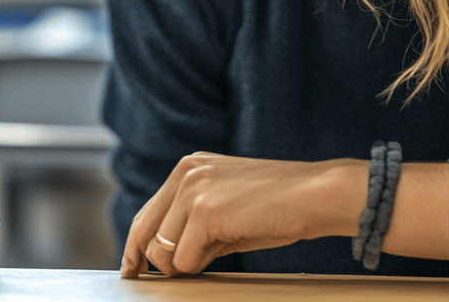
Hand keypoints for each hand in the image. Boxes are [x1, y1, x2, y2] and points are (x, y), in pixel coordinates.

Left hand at [122, 152, 363, 277]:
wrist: (316, 194)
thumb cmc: (279, 205)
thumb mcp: (227, 206)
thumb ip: (194, 223)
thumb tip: (167, 256)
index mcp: (189, 168)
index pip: (147, 213)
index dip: (135, 245)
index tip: (132, 267)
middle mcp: (185, 174)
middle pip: (143, 231)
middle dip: (145, 262)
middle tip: (144, 280)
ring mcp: (193, 192)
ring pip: (161, 251)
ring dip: (183, 264)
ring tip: (213, 255)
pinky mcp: (204, 213)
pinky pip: (183, 260)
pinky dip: (200, 266)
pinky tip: (224, 252)